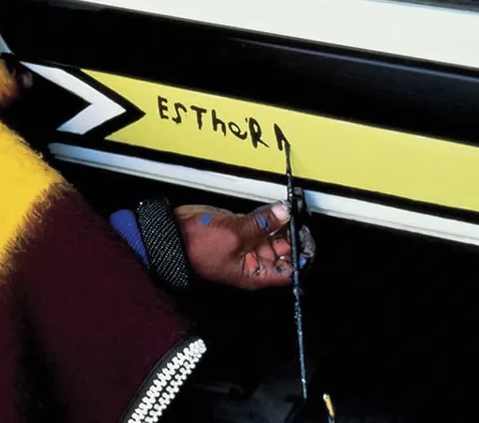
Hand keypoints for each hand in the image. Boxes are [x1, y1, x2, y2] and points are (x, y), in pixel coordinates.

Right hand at [174, 201, 314, 290]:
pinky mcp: (239, 229)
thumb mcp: (234, 234)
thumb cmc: (195, 246)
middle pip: (284, 251)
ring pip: (274, 235)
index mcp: (255, 273)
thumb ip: (261, 224)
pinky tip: (277, 205)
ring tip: (291, 207)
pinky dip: (270, 214)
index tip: (307, 234)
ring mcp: (246, 244)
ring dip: (283, 221)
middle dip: (294, 233)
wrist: (171, 232)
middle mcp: (253, 261)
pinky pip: (261, 223)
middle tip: (301, 216)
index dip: (301, 255)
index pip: (289, 270)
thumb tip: (283, 214)